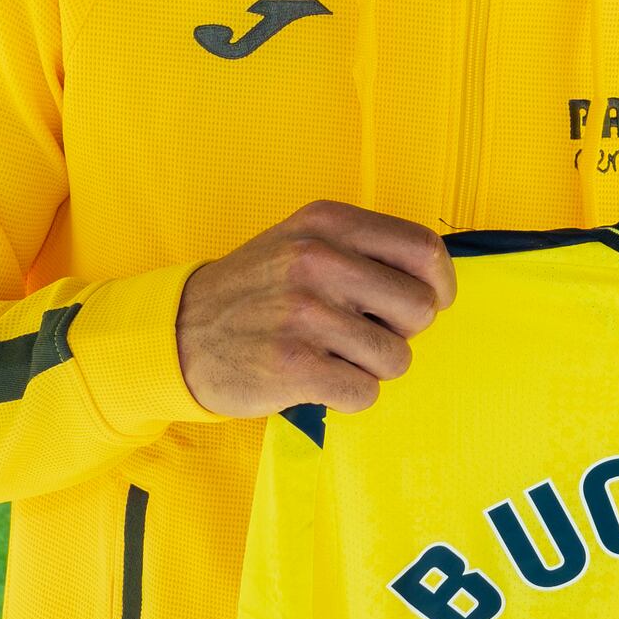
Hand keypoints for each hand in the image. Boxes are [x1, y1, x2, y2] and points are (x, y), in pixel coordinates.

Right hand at [180, 201, 455, 417]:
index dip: (439, 285)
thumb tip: (436, 284)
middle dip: (402, 331)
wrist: (179, 333)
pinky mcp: (293, 364)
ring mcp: (304, 312)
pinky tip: (318, 379)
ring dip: (372, 367)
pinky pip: (365, 392)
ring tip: (333, 355)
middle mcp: (317, 260)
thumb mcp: (303, 241)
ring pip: (397, 358)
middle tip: (363, 333)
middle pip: (420, 308)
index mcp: (327, 223)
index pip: (424, 250)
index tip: (429, 302)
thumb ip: (365, 249)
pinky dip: (349, 395)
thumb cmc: (258, 291)